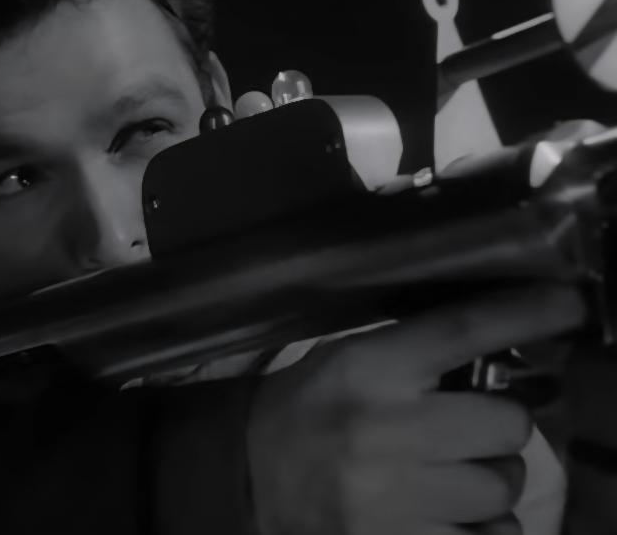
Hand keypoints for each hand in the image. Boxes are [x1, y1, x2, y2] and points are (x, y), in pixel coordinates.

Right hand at [244, 283, 585, 534]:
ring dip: (489, 482)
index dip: (524, 314)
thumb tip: (501, 342)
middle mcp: (383, 429)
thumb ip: (413, 353)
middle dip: (497, 426)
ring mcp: (391, 497)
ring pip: (501, 486)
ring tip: (449, 477)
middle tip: (469, 429)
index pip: (461, 331)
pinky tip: (442, 513)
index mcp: (366, 370)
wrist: (250, 480)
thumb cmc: (307, 411)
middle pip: (505, 422)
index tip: (565, 303)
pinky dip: (478, 528)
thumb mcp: (348, 362)